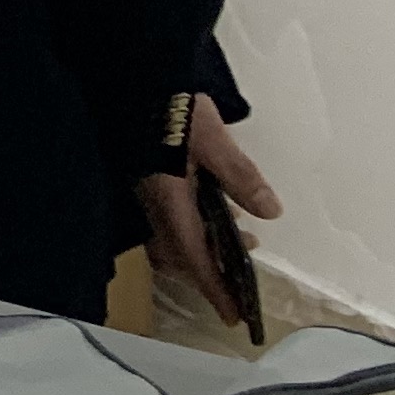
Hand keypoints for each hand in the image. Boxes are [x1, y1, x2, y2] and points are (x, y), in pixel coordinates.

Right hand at [136, 96, 282, 330]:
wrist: (125, 78)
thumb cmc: (168, 106)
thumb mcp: (213, 139)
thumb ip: (240, 176)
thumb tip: (269, 213)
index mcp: (169, 200)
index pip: (194, 257)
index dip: (215, 288)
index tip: (234, 316)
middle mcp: (153, 204)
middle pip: (180, 255)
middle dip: (211, 270)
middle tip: (245, 272)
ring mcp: (145, 193)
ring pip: (173, 238)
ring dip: (204, 248)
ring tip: (240, 239)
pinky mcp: (145, 180)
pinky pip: (168, 221)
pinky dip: (193, 229)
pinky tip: (211, 209)